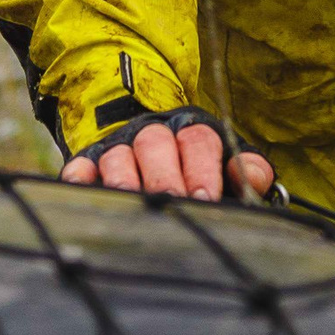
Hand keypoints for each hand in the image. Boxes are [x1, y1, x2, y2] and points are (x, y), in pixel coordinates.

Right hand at [60, 119, 275, 201]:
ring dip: (126, 180)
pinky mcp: (89, 165)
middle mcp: (153, 134)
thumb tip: (253, 181)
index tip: (205, 198)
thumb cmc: (199, 176)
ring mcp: (118, 148)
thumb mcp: (228, 170)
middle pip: (156, 143)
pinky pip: (81, 168)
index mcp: (191, 131)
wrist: (150, 158)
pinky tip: (87, 194)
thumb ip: (249, 173)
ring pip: (119, 156)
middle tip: (172, 201)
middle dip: (164, 174)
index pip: (198, 140)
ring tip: (134, 204)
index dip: (202, 169)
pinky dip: (81, 181)